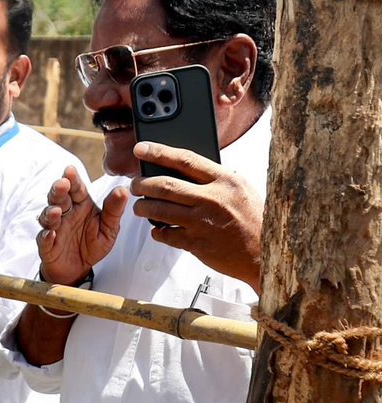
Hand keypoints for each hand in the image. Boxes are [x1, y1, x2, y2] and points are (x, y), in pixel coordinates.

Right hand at [36, 165, 127, 284]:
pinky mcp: (47, 245)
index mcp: (81, 205)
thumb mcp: (109, 228)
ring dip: (50, 213)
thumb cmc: (92, 244)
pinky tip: (50, 234)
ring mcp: (54, 228)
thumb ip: (114, 210)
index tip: (70, 170)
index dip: (73, 179)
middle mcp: (65, 214)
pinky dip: (46, 237)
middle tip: (62, 184)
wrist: (79, 269)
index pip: (76, 189)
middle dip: (58, 190)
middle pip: (58, 198)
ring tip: (56, 211)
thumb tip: (123, 190)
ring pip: (48, 216)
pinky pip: (44, 239)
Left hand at [130, 142, 263, 289]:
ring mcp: (204, 222)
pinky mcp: (198, 244)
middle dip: (142, 183)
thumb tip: (181, 167)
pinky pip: (166, 235)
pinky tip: (157, 229)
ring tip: (139, 206)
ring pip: (159, 210)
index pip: (184, 159)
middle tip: (134, 185)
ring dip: (143, 207)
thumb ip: (214, 178)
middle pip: (165, 185)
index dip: (158, 152)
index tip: (139, 149)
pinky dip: (157, 231)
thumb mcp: (240, 189)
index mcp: (224, 180)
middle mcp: (212, 199)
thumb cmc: (253, 218)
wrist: (267, 253)